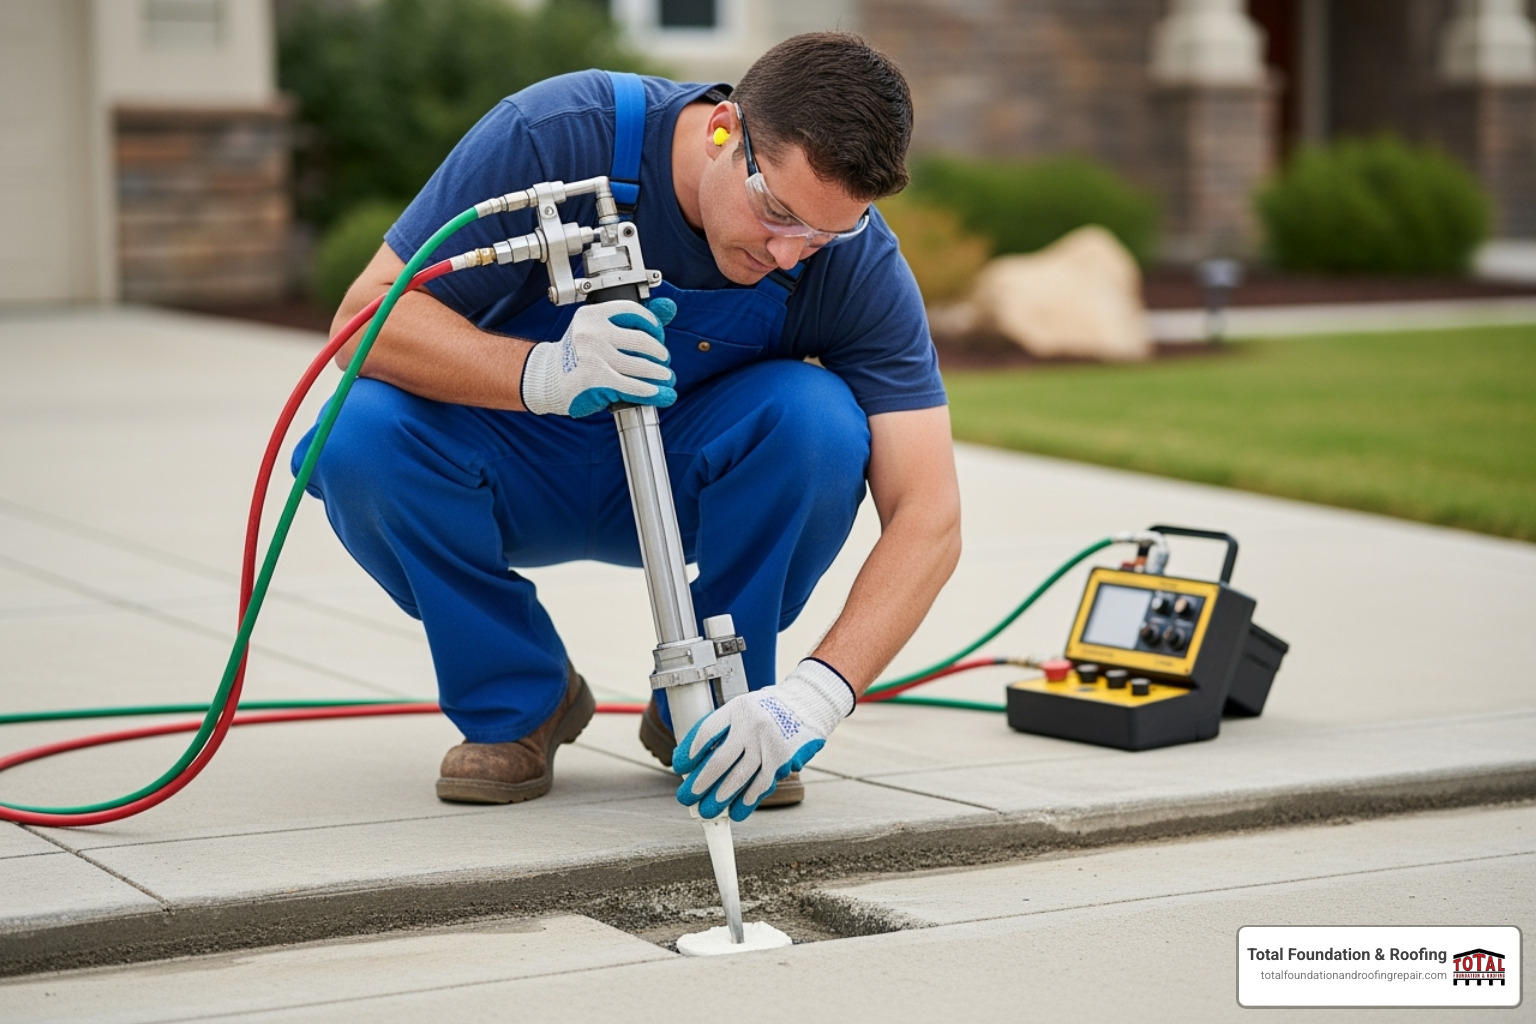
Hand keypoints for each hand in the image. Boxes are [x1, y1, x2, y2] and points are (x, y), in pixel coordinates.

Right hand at [521, 297, 676, 417]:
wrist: (546, 378)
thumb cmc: (577, 355)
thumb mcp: (599, 330)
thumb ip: (633, 319)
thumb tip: (668, 307)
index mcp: (593, 315)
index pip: (635, 312)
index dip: (653, 325)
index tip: (659, 336)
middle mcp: (592, 332)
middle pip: (643, 341)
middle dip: (660, 353)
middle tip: (663, 361)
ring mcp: (594, 356)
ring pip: (642, 365)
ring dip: (661, 374)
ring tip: (667, 378)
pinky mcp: (597, 380)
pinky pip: (633, 386)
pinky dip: (652, 392)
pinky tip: (661, 393)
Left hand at [673, 659, 855, 820]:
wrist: (809, 703)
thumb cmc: (767, 709)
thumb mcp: (743, 707)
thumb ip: (723, 728)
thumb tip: (695, 760)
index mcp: (737, 708)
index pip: (707, 732)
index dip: (690, 751)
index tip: (679, 766)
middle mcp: (752, 725)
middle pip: (720, 760)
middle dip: (700, 783)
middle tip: (687, 798)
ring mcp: (769, 743)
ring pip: (740, 778)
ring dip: (721, 798)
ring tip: (706, 811)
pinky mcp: (784, 759)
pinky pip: (762, 785)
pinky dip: (748, 800)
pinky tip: (736, 811)